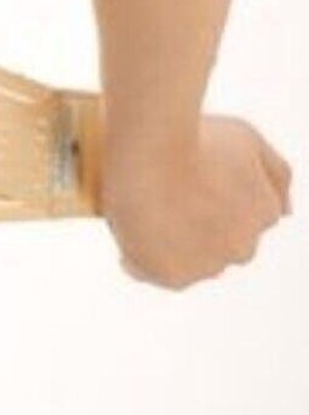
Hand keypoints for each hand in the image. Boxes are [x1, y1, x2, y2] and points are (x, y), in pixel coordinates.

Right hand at [101, 113, 292, 289]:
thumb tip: (286, 212)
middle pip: (217, 245)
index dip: (214, 203)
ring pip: (187, 263)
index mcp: (265, 214)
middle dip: (197, 229)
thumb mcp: (248, 139)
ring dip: (170, 247)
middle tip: (164, 196)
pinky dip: (138, 261)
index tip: (191, 186)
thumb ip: (277, 173)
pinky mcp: (172, 276)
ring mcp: (207, 266)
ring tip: (143, 215)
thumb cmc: (197, 138)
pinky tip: (128, 240)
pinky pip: (150, 273)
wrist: (152, 150)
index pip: (242, 219)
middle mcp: (243, 247)